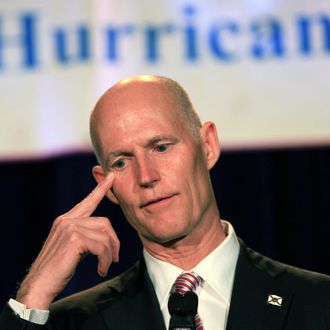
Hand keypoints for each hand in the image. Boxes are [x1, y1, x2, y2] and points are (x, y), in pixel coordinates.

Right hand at [16, 172, 119, 309]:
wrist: (39, 286)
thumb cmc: (57, 269)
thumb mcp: (73, 247)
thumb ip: (86, 235)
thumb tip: (105, 236)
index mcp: (66, 220)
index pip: (88, 201)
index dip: (101, 189)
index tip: (111, 177)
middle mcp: (67, 220)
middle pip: (105, 222)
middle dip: (114, 241)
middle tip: (114, 258)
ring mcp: (70, 227)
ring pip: (105, 235)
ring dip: (109, 254)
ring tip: (105, 266)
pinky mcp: (74, 238)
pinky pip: (102, 246)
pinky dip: (105, 260)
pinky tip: (101, 270)